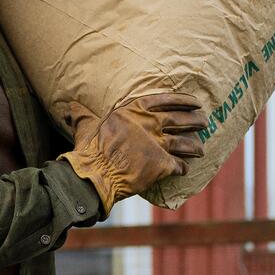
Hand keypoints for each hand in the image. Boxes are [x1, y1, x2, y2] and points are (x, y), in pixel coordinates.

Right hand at [60, 91, 208, 214]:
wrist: (94, 174)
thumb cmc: (88, 149)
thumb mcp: (85, 125)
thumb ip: (82, 115)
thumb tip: (70, 107)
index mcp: (134, 110)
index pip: (165, 100)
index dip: (183, 100)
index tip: (195, 102)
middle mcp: (150, 124)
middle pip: (180, 120)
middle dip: (195, 120)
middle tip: (204, 121)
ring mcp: (157, 144)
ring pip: (185, 143)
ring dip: (195, 146)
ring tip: (201, 148)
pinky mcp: (162, 165)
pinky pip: (178, 165)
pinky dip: (183, 168)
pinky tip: (185, 170)